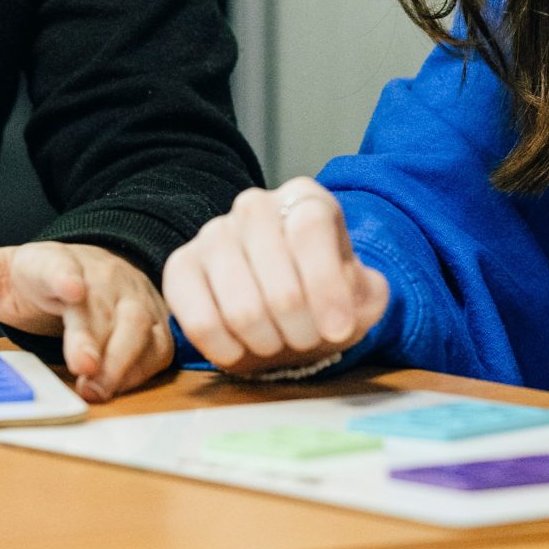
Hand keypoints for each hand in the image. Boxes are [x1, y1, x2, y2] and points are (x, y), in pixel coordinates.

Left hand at [0, 207, 173, 402]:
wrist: (90, 273)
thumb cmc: (33, 282)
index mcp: (49, 264)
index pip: (55, 265)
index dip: (63, 277)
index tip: (71, 289)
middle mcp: (96, 278)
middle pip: (96, 308)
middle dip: (92, 336)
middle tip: (83, 365)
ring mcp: (128, 299)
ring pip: (134, 326)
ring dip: (119, 360)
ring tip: (96, 388)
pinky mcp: (150, 323)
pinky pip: (155, 346)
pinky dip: (141, 367)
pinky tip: (119, 386)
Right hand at [162, 179, 388, 376]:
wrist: (281, 305)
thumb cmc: (321, 295)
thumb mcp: (358, 294)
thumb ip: (367, 294)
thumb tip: (351, 299)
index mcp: (304, 199)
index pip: (309, 229)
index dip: (326, 285)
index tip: (338, 329)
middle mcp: (255, 206)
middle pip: (279, 280)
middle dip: (301, 328)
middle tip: (306, 340)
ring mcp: (213, 233)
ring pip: (242, 307)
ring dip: (267, 342)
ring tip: (277, 343)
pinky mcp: (181, 266)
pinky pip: (198, 320)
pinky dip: (225, 348)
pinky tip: (240, 349)